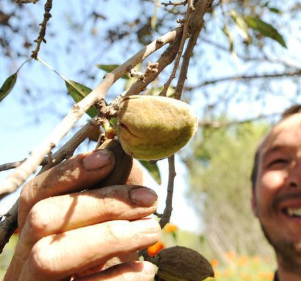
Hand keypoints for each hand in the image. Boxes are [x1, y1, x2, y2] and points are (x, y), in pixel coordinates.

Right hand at [5, 149, 159, 280]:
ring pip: (49, 258)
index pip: (34, 194)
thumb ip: (114, 185)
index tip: (109, 157)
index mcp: (34, 231)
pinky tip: (147, 268)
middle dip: (101, 204)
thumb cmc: (110, 254)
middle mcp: (22, 260)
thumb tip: (124, 156)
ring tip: (152, 229)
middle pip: (42, 219)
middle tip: (149, 200)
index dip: (69, 172)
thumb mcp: (111, 217)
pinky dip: (119, 277)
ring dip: (110, 236)